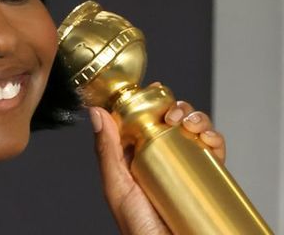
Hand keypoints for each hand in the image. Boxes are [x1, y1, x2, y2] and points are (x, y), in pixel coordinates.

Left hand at [89, 86, 225, 234]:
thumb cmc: (137, 227)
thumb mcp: (117, 185)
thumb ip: (106, 150)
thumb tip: (96, 112)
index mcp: (134, 155)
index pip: (142, 120)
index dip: (149, 102)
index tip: (154, 89)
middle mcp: (159, 156)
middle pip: (170, 120)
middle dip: (176, 107)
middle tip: (172, 113)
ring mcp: (183, 164)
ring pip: (193, 130)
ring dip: (196, 119)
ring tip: (189, 125)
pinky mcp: (204, 175)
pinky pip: (213, 150)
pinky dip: (215, 137)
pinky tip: (207, 138)